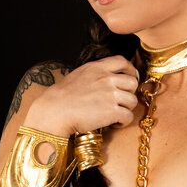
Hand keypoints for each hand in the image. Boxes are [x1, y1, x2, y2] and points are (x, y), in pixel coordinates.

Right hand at [24, 55, 139, 137]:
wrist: (54, 111)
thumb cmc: (62, 97)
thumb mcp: (79, 75)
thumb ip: (95, 73)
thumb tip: (106, 77)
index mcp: (97, 68)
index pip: (122, 62)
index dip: (130, 71)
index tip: (130, 79)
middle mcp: (106, 79)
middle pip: (132, 83)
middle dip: (129, 93)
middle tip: (121, 102)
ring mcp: (110, 95)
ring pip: (133, 101)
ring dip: (126, 109)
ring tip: (115, 115)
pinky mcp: (112, 111)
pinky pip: (128, 116)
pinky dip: (123, 122)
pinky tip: (113, 124)